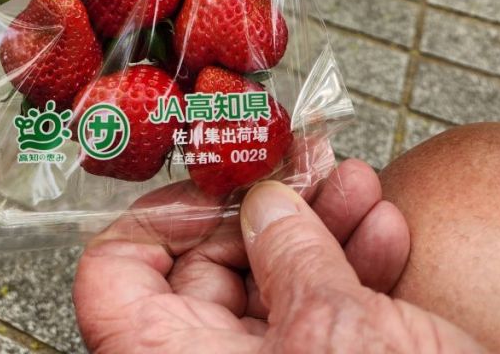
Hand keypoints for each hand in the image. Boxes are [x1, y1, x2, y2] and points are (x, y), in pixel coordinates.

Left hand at [74, 159, 485, 352]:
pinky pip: (319, 313)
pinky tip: (384, 232)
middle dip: (267, 207)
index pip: (115, 278)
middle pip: (207, 268)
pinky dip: (353, 266)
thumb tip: (265, 205)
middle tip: (308, 166)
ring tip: (357, 186)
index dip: (156, 217)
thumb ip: (292, 256)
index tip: (212, 183)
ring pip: (273, 284)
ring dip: (321, 224)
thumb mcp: (335, 334)